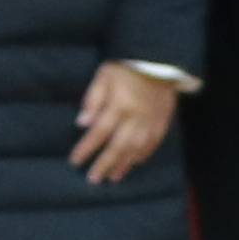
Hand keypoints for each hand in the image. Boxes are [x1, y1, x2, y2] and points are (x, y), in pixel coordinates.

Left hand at [70, 63, 180, 182]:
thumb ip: (92, 100)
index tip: (75, 162)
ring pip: (136, 149)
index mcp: (119, 105)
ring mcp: (151, 122)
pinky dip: (142, 156)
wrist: (159, 60)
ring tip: (112, 178)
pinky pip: (153, 144)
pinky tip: (133, 164)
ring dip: (123, 165)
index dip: (86, 149)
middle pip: (118, 146)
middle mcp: (136, 117)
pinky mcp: (162, 122)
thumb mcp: (103, 76)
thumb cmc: (126, 67)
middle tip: (93, 179)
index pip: (99, 132)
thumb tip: (82, 123)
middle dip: (104, 164)